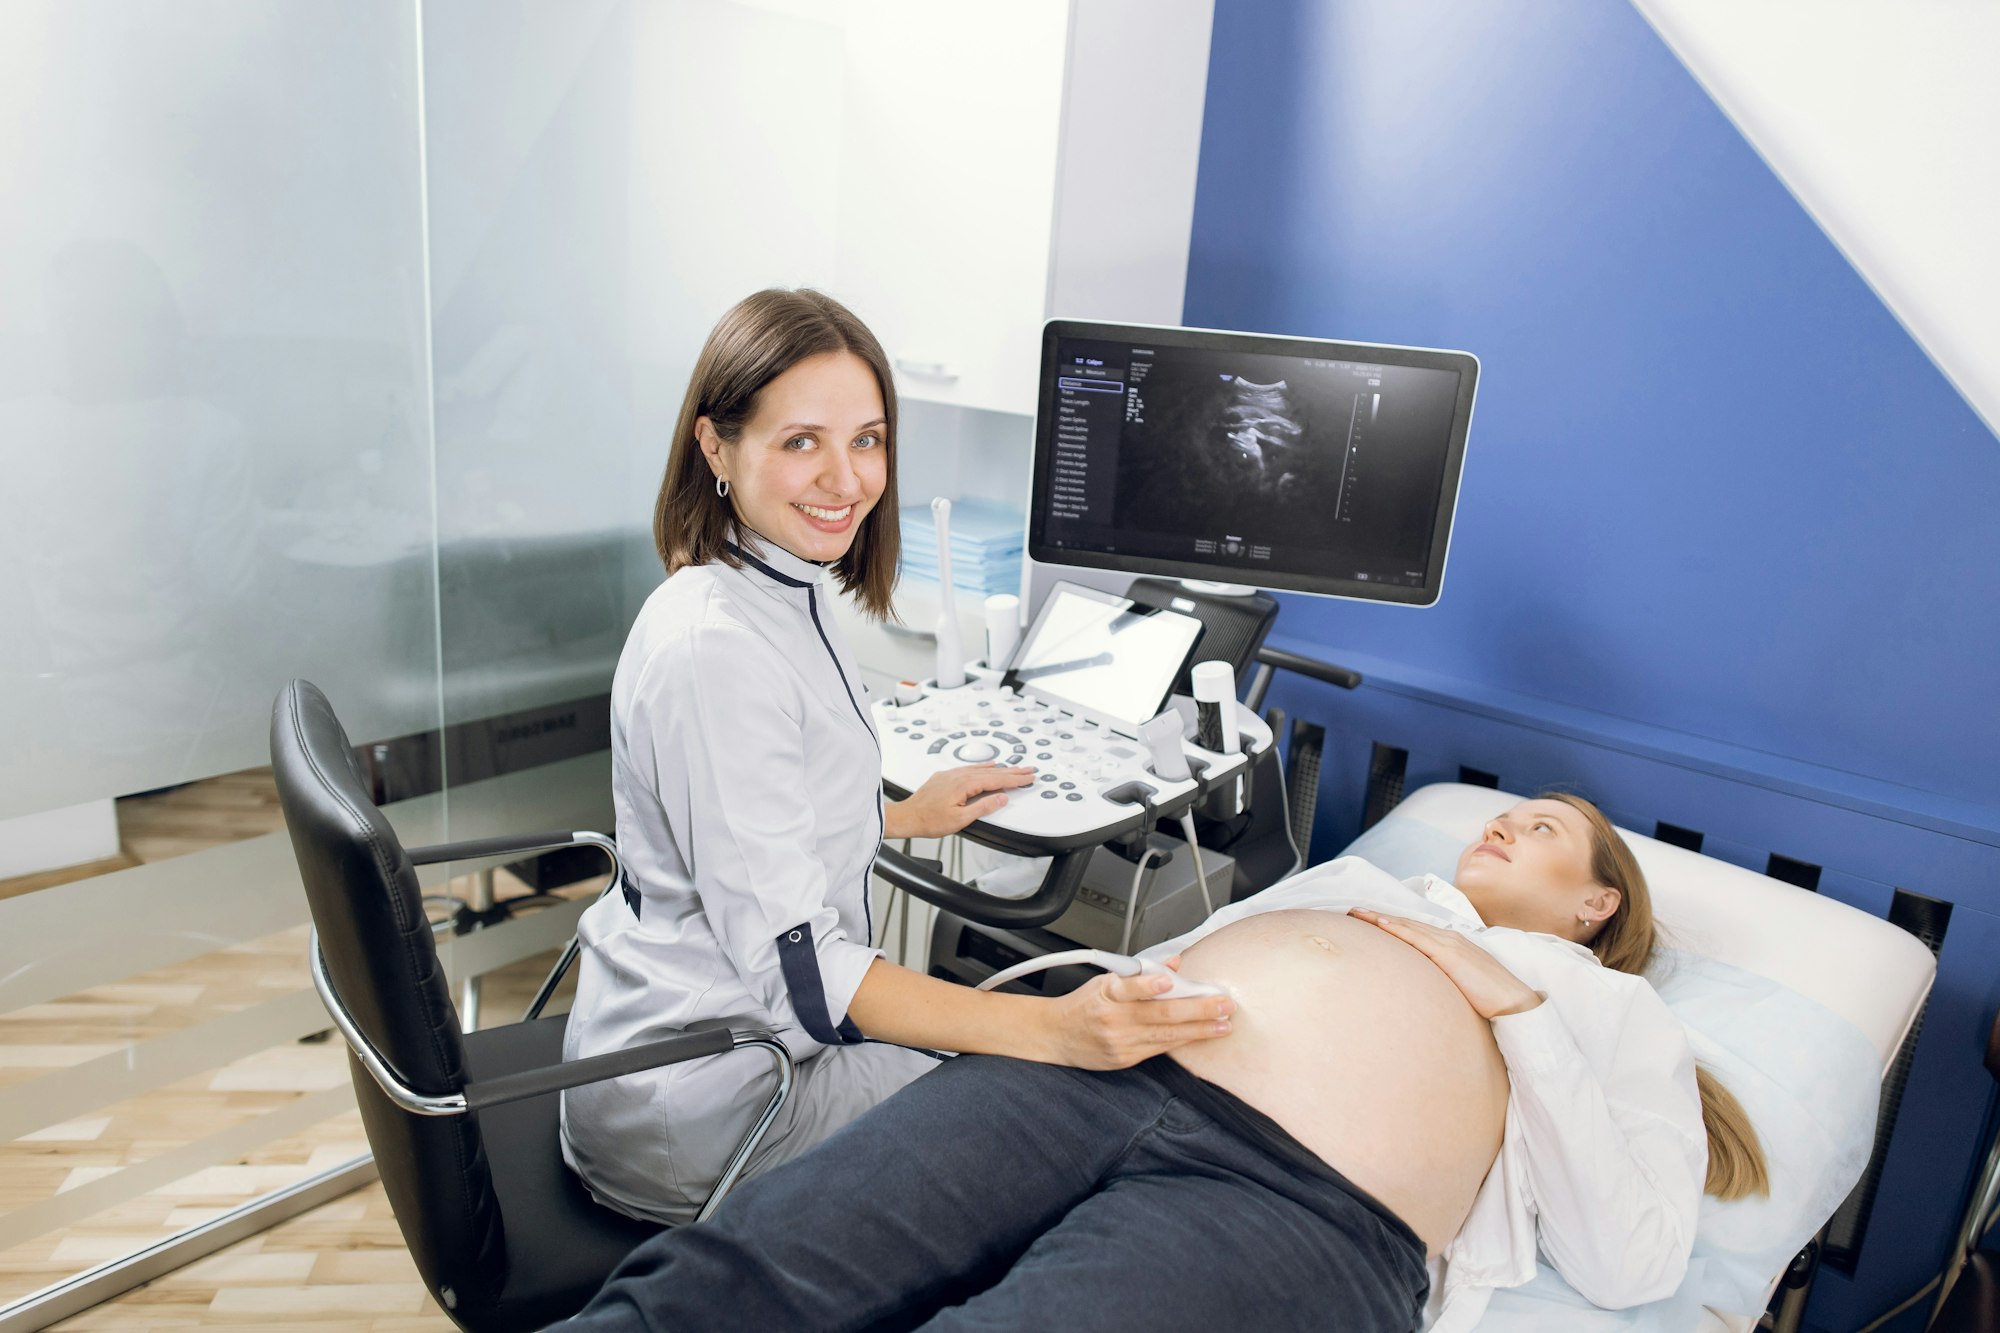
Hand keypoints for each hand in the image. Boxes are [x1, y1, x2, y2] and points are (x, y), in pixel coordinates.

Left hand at [884, 763, 1034, 838]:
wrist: (907, 816)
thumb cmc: (929, 820)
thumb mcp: (961, 819)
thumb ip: (983, 807)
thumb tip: (1001, 798)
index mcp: (964, 784)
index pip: (997, 780)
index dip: (1015, 780)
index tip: (1028, 778)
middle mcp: (958, 775)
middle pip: (992, 772)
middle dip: (1013, 772)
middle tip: (1029, 770)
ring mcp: (951, 774)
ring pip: (982, 769)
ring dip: (1000, 768)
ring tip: (1015, 768)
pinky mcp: (946, 777)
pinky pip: (970, 767)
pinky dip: (983, 766)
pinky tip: (988, 765)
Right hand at [1041, 957, 1233, 1068]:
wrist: (1056, 1035)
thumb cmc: (1084, 1004)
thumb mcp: (1105, 980)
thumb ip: (1140, 973)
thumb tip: (1174, 962)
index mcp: (1106, 993)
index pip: (1128, 986)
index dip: (1149, 984)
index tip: (1169, 979)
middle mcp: (1113, 1018)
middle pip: (1159, 1013)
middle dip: (1197, 1009)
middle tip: (1223, 1004)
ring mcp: (1119, 1042)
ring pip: (1165, 1035)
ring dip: (1198, 1029)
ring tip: (1223, 1024)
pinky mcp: (1124, 1059)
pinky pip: (1159, 1048)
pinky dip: (1181, 1041)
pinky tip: (1200, 1036)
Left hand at [1349, 908, 1542, 1018]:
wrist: (1515, 1003)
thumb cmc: (1492, 998)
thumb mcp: (1463, 984)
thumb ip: (1445, 980)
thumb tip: (1428, 989)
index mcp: (1452, 945)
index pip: (1415, 930)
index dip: (1391, 924)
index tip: (1368, 920)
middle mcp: (1449, 938)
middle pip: (1407, 924)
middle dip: (1378, 917)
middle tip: (1352, 911)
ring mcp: (1450, 944)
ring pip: (1408, 927)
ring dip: (1380, 919)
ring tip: (1356, 914)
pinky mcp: (1450, 954)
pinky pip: (1418, 939)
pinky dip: (1398, 929)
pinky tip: (1381, 924)